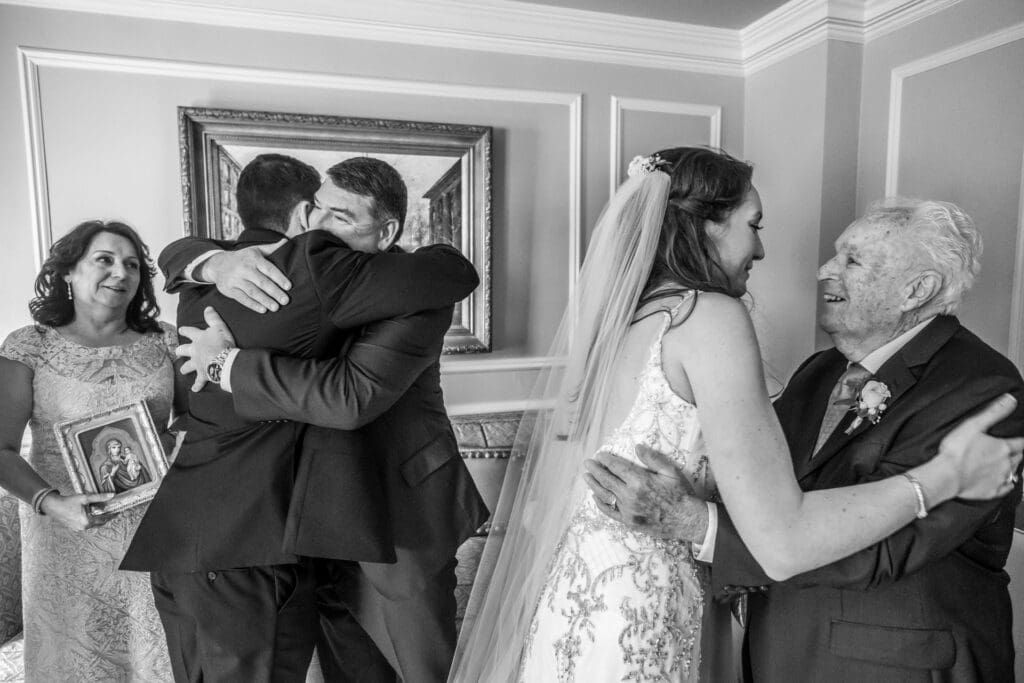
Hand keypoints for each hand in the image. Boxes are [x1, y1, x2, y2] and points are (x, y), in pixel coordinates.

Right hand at [39, 492, 114, 530]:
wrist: (53, 506)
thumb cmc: (68, 502)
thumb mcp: (85, 498)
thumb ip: (99, 497)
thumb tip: (112, 495)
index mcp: (87, 521)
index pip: (104, 519)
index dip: (112, 514)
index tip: (118, 511)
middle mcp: (83, 527)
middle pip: (100, 523)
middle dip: (107, 517)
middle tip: (113, 511)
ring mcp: (78, 529)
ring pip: (93, 524)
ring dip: (99, 519)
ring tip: (104, 511)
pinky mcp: (75, 527)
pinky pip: (87, 524)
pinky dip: (92, 520)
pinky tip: (93, 513)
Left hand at [177, 307, 236, 391]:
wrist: (224, 360)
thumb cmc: (223, 343)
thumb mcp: (219, 326)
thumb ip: (213, 317)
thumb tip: (207, 308)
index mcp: (198, 339)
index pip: (189, 332)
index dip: (185, 330)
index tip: (180, 329)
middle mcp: (194, 351)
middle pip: (183, 350)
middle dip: (180, 351)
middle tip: (178, 351)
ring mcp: (197, 364)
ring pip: (187, 367)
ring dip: (185, 368)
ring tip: (183, 371)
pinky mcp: (202, 374)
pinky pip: (198, 382)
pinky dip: (197, 385)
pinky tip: (194, 389)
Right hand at [202, 240, 290, 312]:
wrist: (218, 264)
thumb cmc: (244, 258)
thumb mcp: (256, 250)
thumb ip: (272, 248)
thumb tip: (287, 242)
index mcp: (253, 258)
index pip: (268, 268)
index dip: (279, 278)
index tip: (289, 286)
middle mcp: (244, 268)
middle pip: (261, 282)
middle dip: (274, 292)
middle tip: (285, 300)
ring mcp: (235, 279)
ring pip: (252, 291)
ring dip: (265, 300)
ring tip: (276, 308)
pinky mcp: (229, 289)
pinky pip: (242, 298)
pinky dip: (253, 305)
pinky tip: (263, 309)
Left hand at [583, 444, 707, 540]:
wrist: (687, 520)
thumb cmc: (680, 494)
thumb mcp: (670, 471)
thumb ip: (652, 458)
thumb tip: (637, 447)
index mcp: (640, 481)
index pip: (616, 467)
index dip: (606, 460)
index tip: (599, 455)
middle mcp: (630, 495)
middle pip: (606, 480)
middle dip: (595, 469)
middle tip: (587, 463)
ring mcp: (628, 510)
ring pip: (605, 495)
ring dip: (593, 484)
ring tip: (586, 476)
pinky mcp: (628, 521)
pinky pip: (610, 512)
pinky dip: (600, 504)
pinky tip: (595, 497)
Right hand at [937, 394, 1023, 498]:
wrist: (946, 475)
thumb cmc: (957, 451)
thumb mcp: (974, 425)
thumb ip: (994, 412)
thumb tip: (1010, 400)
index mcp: (1003, 448)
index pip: (1021, 443)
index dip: (1022, 440)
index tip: (1020, 439)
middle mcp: (1006, 464)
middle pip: (1019, 457)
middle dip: (1017, 453)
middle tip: (1013, 450)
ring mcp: (999, 479)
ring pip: (1015, 473)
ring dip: (1013, 467)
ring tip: (1009, 464)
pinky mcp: (991, 491)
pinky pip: (1006, 489)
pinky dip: (1007, 485)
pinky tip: (1006, 483)